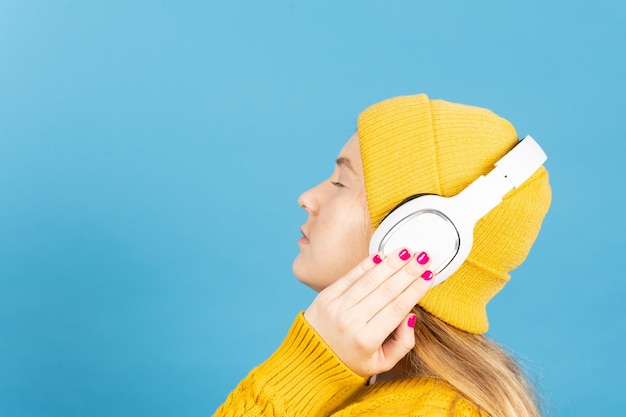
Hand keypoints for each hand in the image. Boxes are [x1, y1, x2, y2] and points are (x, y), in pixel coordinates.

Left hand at [304, 248, 433, 376]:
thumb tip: (411, 316)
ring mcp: (337, 306)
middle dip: (408, 271)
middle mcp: (351, 321)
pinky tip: (382, 255)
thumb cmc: (351, 360)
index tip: (430, 275)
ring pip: (369, 280)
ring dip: (390, 263)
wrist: (311, 359)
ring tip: (406, 251)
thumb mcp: (381, 363)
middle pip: (386, 290)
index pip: (397, 308)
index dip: (415, 289)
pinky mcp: (326, 296)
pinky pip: (350, 276)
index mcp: (367, 340)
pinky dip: (366, 264)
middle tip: (424, 256)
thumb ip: (402, 343)